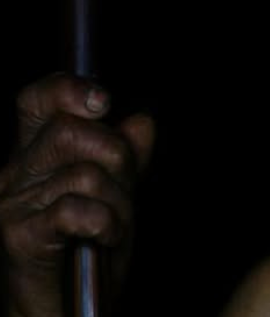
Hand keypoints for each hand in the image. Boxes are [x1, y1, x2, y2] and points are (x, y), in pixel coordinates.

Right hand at [0, 73, 153, 316]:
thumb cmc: (86, 251)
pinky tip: (106, 238)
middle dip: (119, 160)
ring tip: (115, 226)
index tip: (104, 102)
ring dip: (119, 203)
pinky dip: (106, 223)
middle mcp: (14, 173)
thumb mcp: (115, 194)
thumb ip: (127, 157)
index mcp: (34, 154)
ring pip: (86, 174)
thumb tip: (141, 121)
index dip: (69, 89)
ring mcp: (12, 205)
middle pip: (74, 132)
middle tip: (124, 193)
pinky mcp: (18, 237)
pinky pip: (76, 209)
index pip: (37, 101)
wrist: (61, 308)